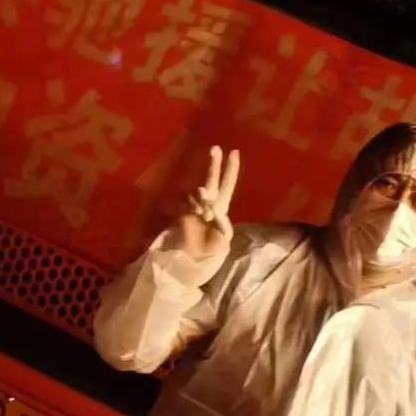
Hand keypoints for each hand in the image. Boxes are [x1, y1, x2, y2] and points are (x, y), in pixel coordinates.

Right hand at [167, 145, 240, 262]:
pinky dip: (189, 204)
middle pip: (214, 183)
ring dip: (203, 196)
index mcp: (222, 216)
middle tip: (216, 148)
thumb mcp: (221, 245)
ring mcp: (194, 210)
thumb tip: (214, 208)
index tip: (234, 153)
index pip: (227, 189)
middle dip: (216, 167)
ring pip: (200, 193)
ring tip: (205, 209)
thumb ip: (222, 227)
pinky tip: (193, 216)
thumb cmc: (206, 259)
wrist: (184, 267)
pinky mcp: (181, 214)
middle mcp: (209, 210)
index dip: (230, 172)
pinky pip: (186, 201)